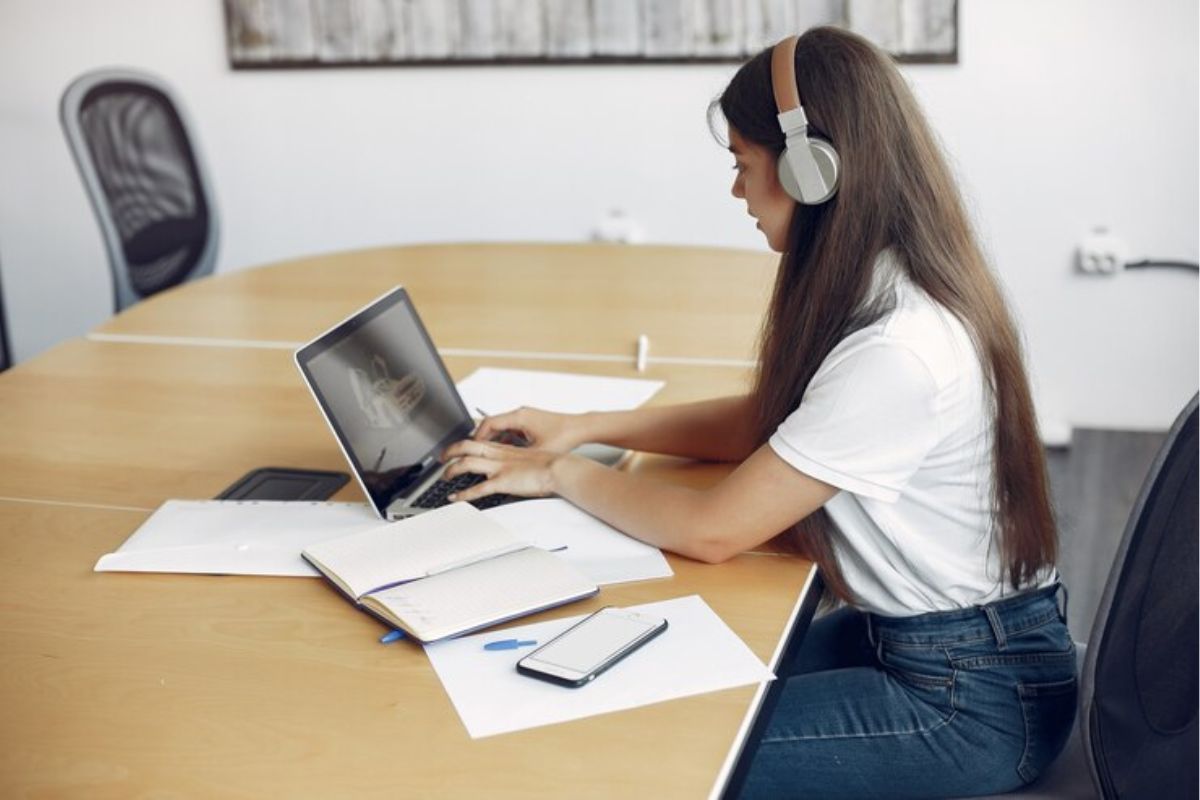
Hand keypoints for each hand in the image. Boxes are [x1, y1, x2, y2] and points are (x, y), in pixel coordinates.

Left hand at [441, 438, 568, 501]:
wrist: (558, 468)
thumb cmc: (550, 464)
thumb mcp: (528, 459)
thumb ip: (516, 462)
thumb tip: (512, 470)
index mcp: (505, 448)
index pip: (478, 441)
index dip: (463, 443)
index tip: (456, 448)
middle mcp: (498, 455)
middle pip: (466, 446)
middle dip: (449, 451)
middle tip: (441, 458)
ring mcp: (499, 467)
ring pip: (466, 463)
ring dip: (451, 470)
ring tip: (444, 477)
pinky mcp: (502, 481)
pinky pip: (477, 488)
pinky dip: (463, 494)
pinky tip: (455, 498)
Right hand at [474, 407, 584, 453]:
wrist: (581, 428)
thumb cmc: (565, 436)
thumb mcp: (538, 451)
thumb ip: (518, 458)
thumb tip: (503, 468)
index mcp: (519, 417)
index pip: (488, 423)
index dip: (477, 437)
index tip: (471, 449)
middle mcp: (521, 414)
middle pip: (492, 424)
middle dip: (482, 439)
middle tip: (473, 453)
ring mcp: (526, 417)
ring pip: (502, 427)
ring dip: (494, 440)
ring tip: (487, 456)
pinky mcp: (531, 423)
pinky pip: (511, 430)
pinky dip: (505, 440)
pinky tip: (506, 453)